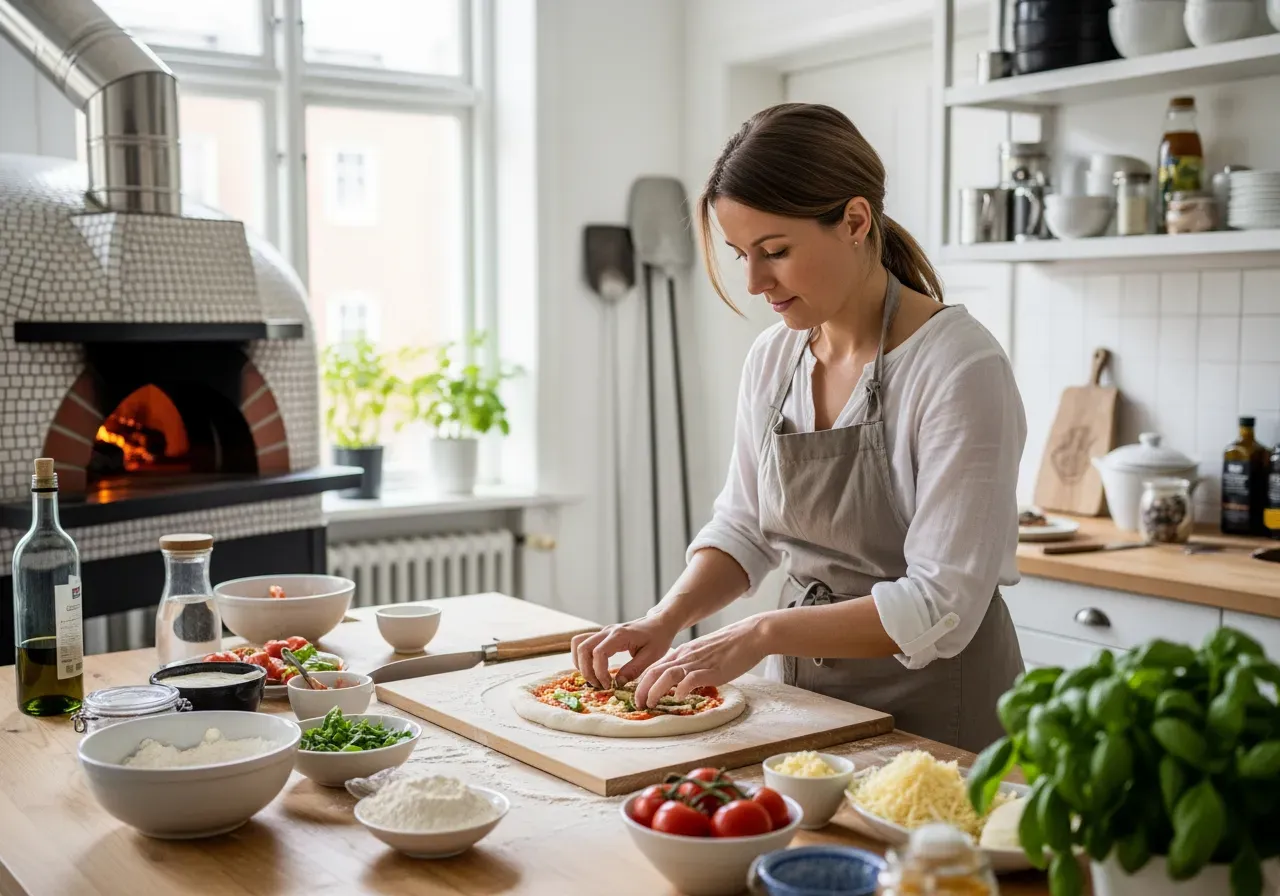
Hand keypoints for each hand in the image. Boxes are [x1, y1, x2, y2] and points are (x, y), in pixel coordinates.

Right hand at [571, 614, 679, 688]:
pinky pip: (583, 643)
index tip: (608, 685)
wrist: (659, 623)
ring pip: (578, 644)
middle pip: (582, 648)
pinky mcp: (602, 635)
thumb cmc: (657, 639)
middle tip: (599, 684)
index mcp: (620, 635)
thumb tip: (618, 683)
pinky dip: (582, 657)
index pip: (599, 653)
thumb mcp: (652, 656)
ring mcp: (603, 632)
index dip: (599, 672)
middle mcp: (607, 631)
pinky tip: (593, 669)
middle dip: (586, 670)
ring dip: (580, 663)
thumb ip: (634, 669)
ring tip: (593, 678)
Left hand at [633, 616, 768, 708]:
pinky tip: (678, 698)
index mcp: (683, 652)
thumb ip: (691, 664)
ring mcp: (698, 662)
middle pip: (655, 671)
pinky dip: (681, 689)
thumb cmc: (730, 645)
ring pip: (667, 674)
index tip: (638, 696)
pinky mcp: (712, 669)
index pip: (655, 666)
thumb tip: (681, 681)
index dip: (643, 682)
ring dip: (655, 690)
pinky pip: (691, 679)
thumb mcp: (703, 652)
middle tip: (638, 704)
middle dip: (641, 689)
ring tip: (650, 704)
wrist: (750, 635)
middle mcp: (686, 656)